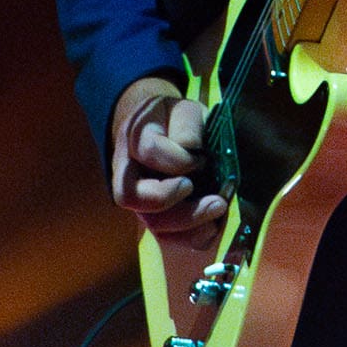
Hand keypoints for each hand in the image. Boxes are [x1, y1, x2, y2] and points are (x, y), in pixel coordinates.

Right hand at [109, 77, 226, 248]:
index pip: (148, 150)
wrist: (159, 129)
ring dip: (189, 223)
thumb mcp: (184, 109)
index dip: (179, 159)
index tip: (202, 158)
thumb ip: (189, 126)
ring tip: (218, 210)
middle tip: (214, 199)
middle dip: (175, 201)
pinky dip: (191, 237)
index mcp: (134, 137)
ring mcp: (139, 197)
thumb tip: (192, 150)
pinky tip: (213, 226)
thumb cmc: (174, 120)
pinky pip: (166, 237)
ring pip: (151, 223)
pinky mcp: (153, 215)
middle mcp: (128, 171)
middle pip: (134, 196)